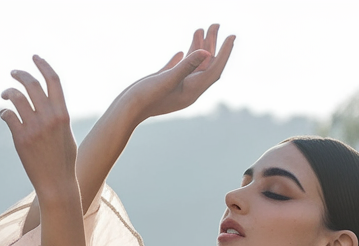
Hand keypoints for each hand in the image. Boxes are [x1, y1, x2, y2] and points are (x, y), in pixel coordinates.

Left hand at [0, 56, 77, 199]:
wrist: (57, 183)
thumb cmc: (64, 161)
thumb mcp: (67, 134)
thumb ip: (58, 117)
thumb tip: (47, 104)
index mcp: (63, 114)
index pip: (53, 81)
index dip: (43, 65)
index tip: (35, 57)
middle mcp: (49, 118)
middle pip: (32, 84)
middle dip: (20, 75)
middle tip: (13, 73)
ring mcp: (34, 128)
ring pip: (16, 97)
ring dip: (8, 91)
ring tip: (5, 94)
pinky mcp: (21, 138)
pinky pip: (8, 116)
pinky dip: (5, 112)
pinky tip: (5, 115)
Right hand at [119, 24, 234, 121]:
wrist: (126, 110)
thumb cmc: (146, 97)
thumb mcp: (167, 79)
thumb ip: (187, 65)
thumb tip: (206, 52)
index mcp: (192, 91)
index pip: (214, 69)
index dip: (225, 52)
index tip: (232, 36)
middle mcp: (188, 90)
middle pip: (206, 65)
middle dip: (212, 44)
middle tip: (216, 24)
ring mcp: (176, 87)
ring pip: (192, 65)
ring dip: (198, 47)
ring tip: (201, 28)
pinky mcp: (163, 84)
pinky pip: (178, 70)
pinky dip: (183, 59)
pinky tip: (181, 50)